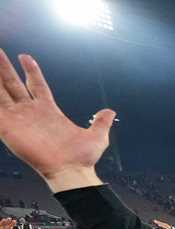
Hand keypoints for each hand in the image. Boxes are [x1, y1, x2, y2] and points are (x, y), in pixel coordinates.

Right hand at [0, 52, 115, 182]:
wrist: (72, 171)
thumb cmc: (82, 158)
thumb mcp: (97, 136)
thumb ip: (100, 122)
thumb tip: (110, 112)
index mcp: (49, 111)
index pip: (37, 85)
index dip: (31, 70)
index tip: (25, 56)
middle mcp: (31, 113)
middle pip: (13, 84)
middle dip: (4, 68)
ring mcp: (18, 119)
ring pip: (1, 92)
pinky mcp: (8, 128)